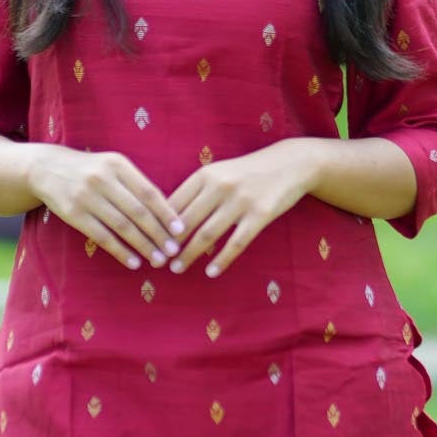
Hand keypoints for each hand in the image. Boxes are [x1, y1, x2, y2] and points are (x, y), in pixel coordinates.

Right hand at [28, 145, 186, 269]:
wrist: (47, 169)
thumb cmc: (91, 170)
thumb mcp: (113, 167)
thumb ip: (136, 184)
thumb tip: (167, 212)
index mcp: (118, 165)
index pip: (148, 192)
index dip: (166, 213)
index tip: (180, 231)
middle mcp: (103, 179)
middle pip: (137, 211)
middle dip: (158, 234)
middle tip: (173, 251)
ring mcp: (86, 197)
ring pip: (122, 226)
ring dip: (142, 245)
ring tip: (158, 260)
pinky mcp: (74, 214)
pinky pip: (102, 237)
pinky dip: (120, 251)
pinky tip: (134, 262)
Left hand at [165, 141, 315, 276]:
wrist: (290, 163)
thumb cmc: (247, 172)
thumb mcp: (219, 172)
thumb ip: (197, 191)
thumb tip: (167, 218)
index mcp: (205, 174)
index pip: (174, 203)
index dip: (158, 225)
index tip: (147, 242)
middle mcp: (220, 186)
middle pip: (186, 221)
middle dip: (169, 244)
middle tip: (156, 261)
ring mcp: (241, 201)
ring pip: (207, 234)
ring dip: (189, 255)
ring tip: (176, 269)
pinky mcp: (260, 215)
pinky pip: (236, 243)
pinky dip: (221, 260)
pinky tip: (211, 272)